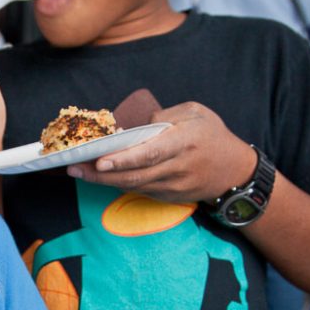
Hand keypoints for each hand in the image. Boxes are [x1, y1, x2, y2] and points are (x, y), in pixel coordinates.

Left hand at [67, 102, 256, 202]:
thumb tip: (135, 128)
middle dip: (101, 174)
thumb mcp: (195, 112)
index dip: (123, 159)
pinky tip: (101, 176)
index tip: (99, 161)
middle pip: (134, 175)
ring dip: (104, 181)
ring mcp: (174, 186)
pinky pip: (140, 190)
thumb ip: (165, 116)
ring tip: (79, 171)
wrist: (235, 170)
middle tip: (74, 168)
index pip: (149, 153)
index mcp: (184, 141)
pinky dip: (119, 184)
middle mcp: (178, 167)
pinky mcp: (170, 197)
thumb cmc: (212, 135)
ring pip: (133, 186)